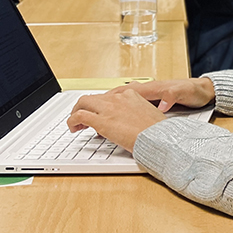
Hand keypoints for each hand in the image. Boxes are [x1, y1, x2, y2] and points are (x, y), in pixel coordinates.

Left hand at [66, 78, 215, 150]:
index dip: (100, 106)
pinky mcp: (102, 121)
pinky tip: (73, 128)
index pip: (108, 96)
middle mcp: (118, 98)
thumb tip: (130, 123)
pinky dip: (72, 121)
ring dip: (75, 113)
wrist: (160, 137)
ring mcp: (109, 108)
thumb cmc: (158, 131)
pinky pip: (79, 116)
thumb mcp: (149, 115)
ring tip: (75, 125)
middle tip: (81, 118)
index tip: (98, 113)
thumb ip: (136, 114)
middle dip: (83, 107)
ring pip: (82, 103)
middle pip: (92, 97)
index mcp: (130, 95)